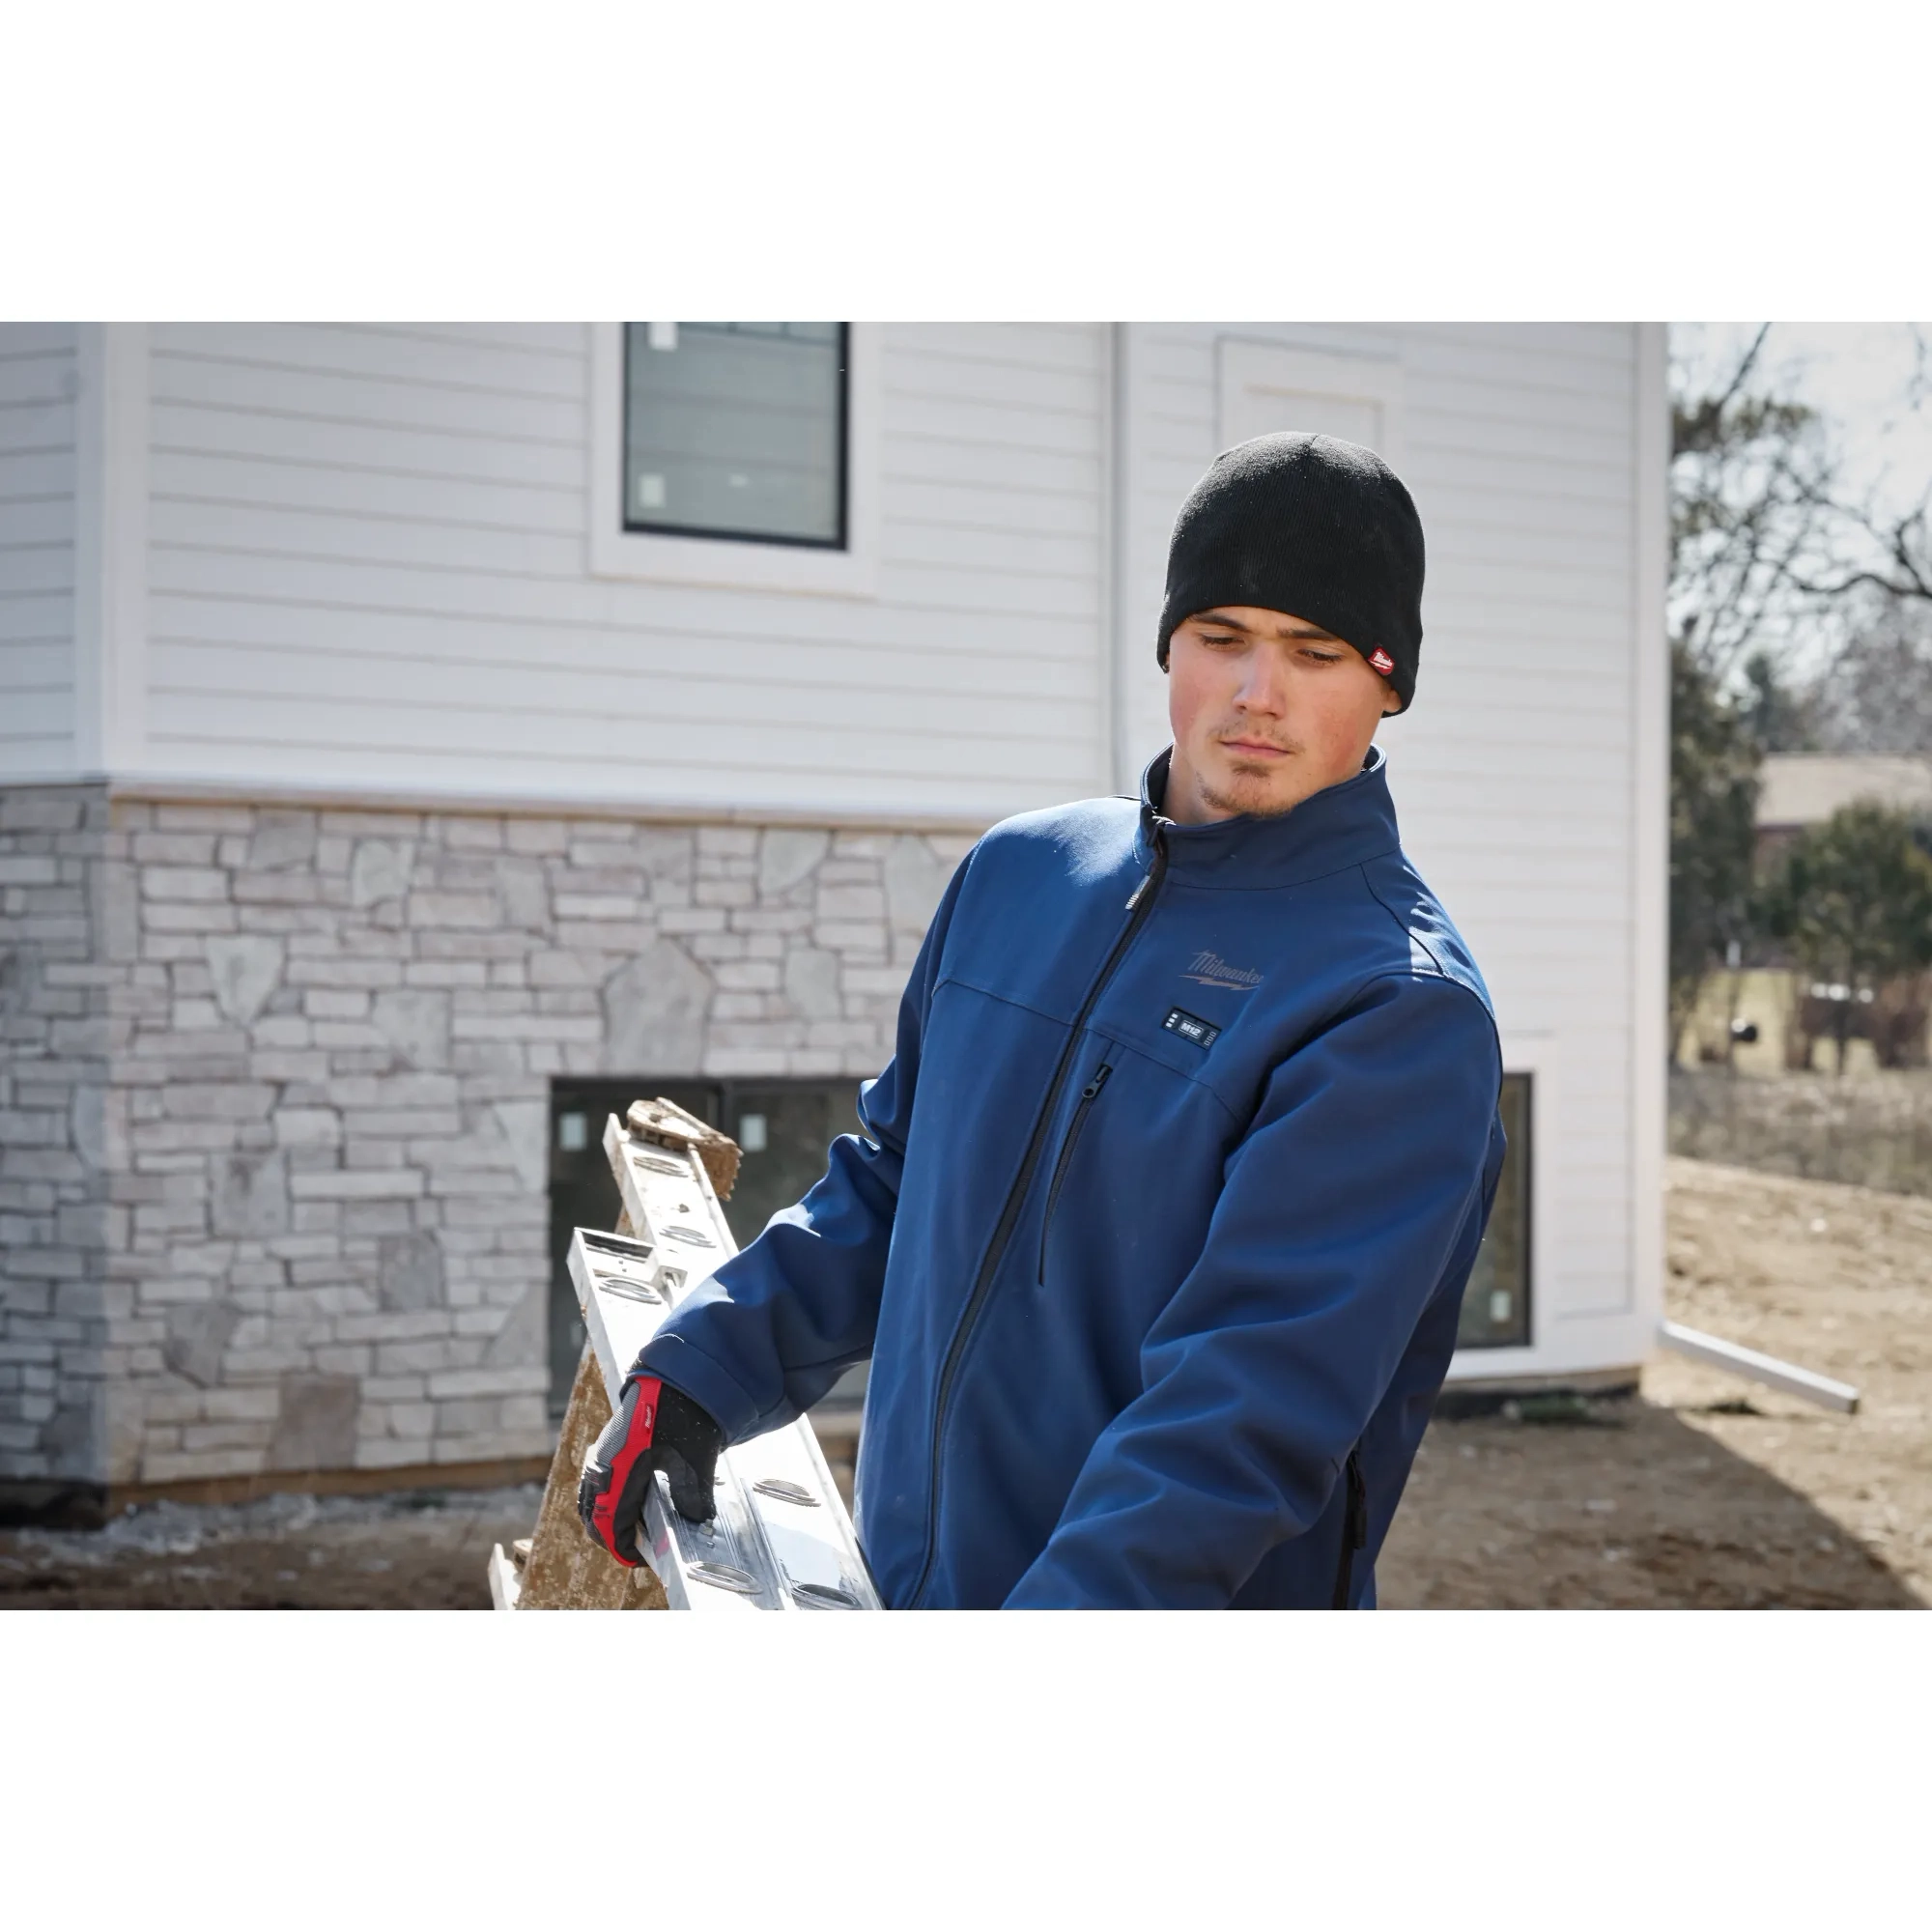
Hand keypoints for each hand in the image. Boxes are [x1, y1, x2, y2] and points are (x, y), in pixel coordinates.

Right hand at [577, 1375, 725, 1567]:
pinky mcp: (603, 1446)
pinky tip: (633, 1500)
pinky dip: (605, 1499)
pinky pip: (593, 1483)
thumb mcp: (694, 1463)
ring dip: (607, 1518)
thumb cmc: (684, 1417)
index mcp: (618, 1475)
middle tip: (641, 1547)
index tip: (642, 1559)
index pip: (607, 1527)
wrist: (676, 1377)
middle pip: (593, 1518)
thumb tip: (697, 1522)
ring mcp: (598, 1456)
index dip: (623, 1549)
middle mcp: (600, 1468)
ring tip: (637, 1526)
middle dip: (613, 1537)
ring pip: (590, 1501)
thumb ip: (694, 1498)